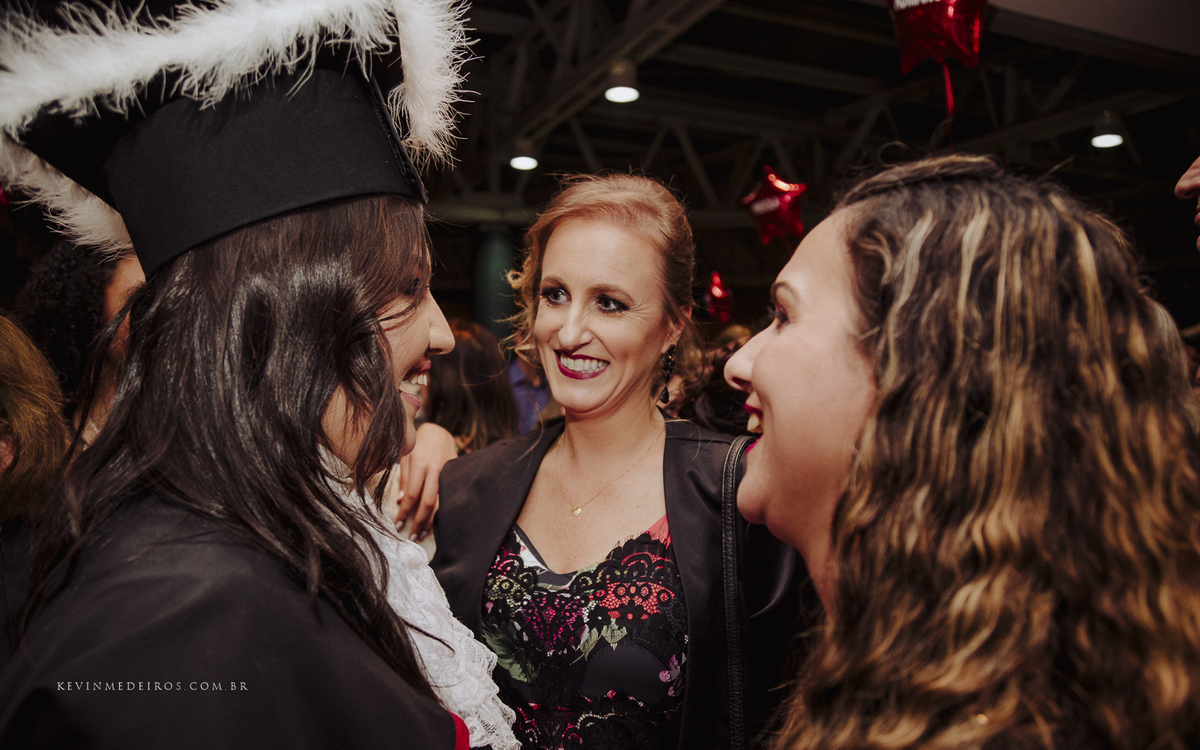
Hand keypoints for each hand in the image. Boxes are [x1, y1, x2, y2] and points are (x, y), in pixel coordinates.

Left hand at [388, 422, 457, 539]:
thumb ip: (404, 479)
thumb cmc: (418, 446)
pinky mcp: (455, 477)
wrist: (440, 433)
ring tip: (422, 535)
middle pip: (428, 502)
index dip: (404, 512)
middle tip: (412, 537)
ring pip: (441, 503)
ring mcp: (448, 474)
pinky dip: (441, 513)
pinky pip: (448, 499)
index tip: (397, 525)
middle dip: (419, 522)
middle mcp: (436, 469)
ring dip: (431, 522)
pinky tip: (436, 524)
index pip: (412, 494)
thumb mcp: (406, 457)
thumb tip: (401, 502)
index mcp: (421, 463)